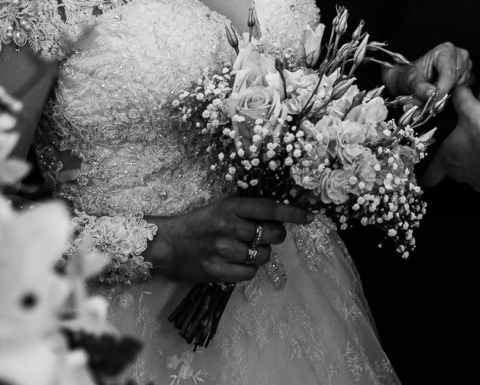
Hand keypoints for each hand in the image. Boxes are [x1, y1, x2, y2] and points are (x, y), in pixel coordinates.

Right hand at [144, 196, 312, 283]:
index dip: (292, 212)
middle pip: (272, 234)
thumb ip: (248, 212)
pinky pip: (250, 274)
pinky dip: (249, 269)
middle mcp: (228, 226)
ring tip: (245, 250)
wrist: (170, 244)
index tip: (309, 217)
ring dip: (260, 254)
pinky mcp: (217, 271)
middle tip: (265, 236)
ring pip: (264, 256)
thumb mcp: (222, 208)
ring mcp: (222, 250)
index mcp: (230, 206)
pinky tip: (237, 263)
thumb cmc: (201, 224)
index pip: (269, 208)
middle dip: (276, 236)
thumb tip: (282, 217)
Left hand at [381, 42, 472, 107]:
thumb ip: (419, 87)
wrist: (415, 78)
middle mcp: (460, 56)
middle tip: (429, 103)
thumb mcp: (410, 80)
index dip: (442, 89)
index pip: (449, 73)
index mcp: (445, 50)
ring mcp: (467, 67)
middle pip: (456, 81)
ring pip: (461, 88)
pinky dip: (452, 98)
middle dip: (442, 95)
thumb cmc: (413, 75)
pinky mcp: (469, 78)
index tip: (434, 102)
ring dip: (446, 97)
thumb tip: (431, 94)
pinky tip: (440, 96)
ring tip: (432, 98)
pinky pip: (464, 92)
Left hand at [423, 86, 479, 190]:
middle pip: (452, 173)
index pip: (430, 176)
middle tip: (460, 147)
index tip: (425, 174)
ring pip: (472, 176)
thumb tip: (456, 88)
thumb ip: (459, 97)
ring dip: (475, 164)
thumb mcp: (470, 108)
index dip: (427, 174)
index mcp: (448, 159)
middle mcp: (461, 175)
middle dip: (455, 161)